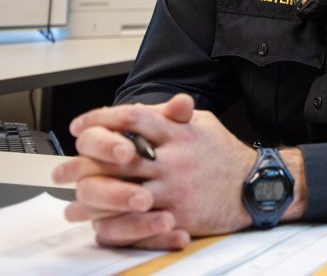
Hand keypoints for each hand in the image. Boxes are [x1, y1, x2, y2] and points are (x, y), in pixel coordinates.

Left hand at [52, 94, 257, 248]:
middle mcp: (174, 160)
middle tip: (61, 171)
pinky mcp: (178, 217)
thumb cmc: (224, 154)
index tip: (79, 127)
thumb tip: (138, 109)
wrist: (255, 187)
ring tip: (72, 203)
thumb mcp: (203, 124)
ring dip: (90, 199)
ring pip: (120, 194)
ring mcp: (175, 190)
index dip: (101, 120)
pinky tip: (96, 225)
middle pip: (117, 158)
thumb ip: (170, 115)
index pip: (132, 119)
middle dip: (82, 163)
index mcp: (179, 133)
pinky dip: (111, 226)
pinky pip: (136, 225)